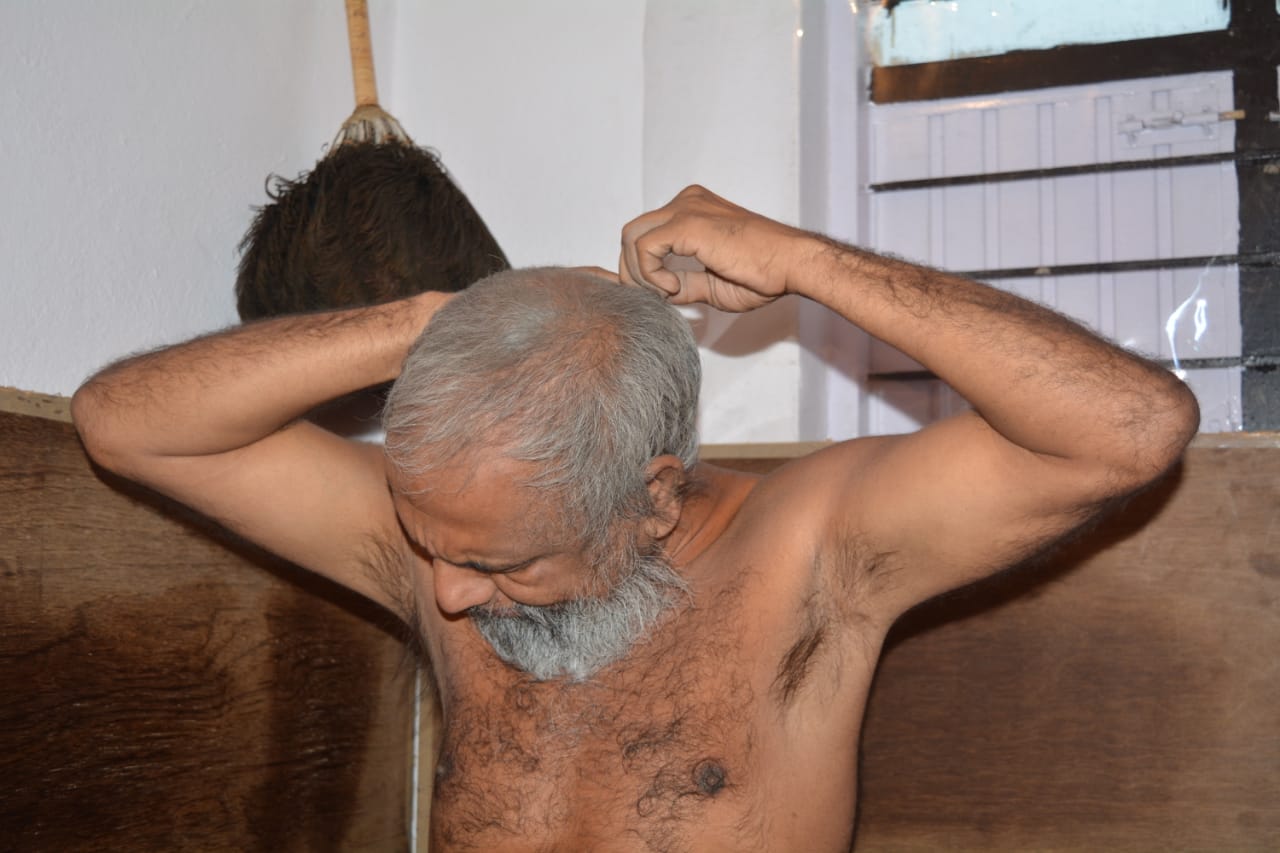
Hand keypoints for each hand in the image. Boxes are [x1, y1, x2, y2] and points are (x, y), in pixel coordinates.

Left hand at [618, 185, 808, 312]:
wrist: (791, 264)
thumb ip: (682, 283)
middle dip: (631, 271)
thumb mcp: (710, 284)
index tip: (658, 294)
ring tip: (667, 293)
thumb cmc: (763, 274)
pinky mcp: (687, 223)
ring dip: (639, 274)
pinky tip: (673, 287)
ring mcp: (685, 208)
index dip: (640, 268)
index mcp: (692, 209)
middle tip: (651, 297)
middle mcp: (686, 202)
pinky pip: (644, 247)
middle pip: (632, 232)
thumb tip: (660, 293)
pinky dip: (649, 273)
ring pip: (631, 237)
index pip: (646, 233)